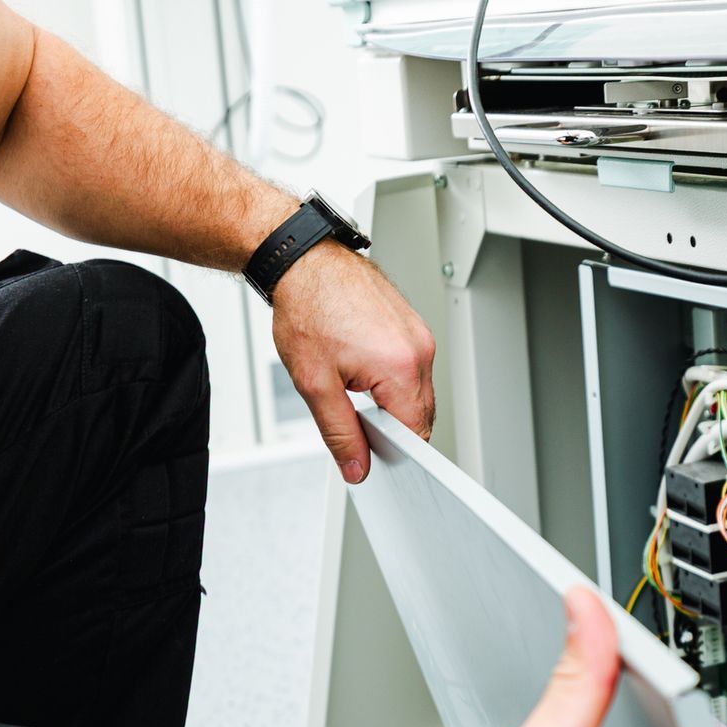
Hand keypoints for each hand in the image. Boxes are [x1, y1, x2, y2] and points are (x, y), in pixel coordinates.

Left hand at [271, 242, 434, 483]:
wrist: (304, 261)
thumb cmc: (308, 308)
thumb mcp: (314, 384)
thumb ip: (339, 432)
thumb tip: (356, 465)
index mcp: (401, 367)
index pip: (416, 433)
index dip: (394, 451)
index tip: (372, 454)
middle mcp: (419, 350)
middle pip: (421, 415)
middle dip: (392, 427)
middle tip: (353, 417)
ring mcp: (420, 336)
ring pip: (417, 392)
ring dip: (391, 401)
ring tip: (353, 382)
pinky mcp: (415, 326)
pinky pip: (413, 368)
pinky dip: (393, 378)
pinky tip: (362, 365)